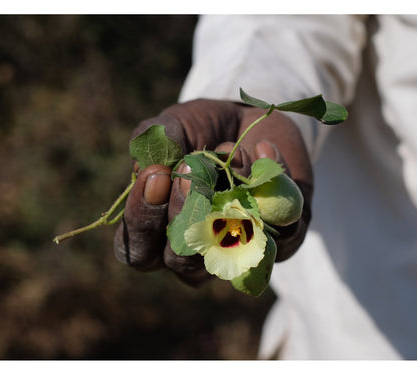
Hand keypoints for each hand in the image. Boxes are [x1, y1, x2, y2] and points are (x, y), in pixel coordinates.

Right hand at [113, 99, 312, 285]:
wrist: (248, 119)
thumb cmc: (197, 131)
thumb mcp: (172, 126)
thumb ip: (157, 143)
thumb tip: (151, 167)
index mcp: (156, 234)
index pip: (138, 250)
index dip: (142, 219)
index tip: (155, 175)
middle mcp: (194, 253)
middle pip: (181, 261)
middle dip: (184, 212)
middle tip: (190, 167)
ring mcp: (237, 251)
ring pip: (231, 252)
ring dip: (231, 199)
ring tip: (233, 151)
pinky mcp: (281, 240)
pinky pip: (282, 227)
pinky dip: (273, 184)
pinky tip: (263, 148)